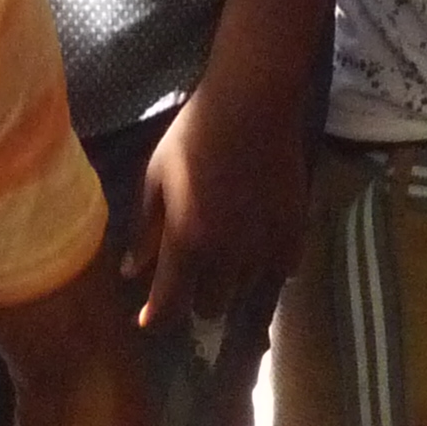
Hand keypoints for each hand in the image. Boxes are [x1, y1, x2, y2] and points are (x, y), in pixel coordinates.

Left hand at [123, 85, 309, 330]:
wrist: (252, 105)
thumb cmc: (193, 136)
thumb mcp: (156, 179)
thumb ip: (145, 231)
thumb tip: (131, 271)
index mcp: (187, 241)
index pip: (170, 305)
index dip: (157, 318)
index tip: (149, 320)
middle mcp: (228, 255)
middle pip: (210, 307)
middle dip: (196, 297)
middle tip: (192, 274)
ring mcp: (265, 247)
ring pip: (245, 293)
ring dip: (231, 283)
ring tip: (225, 256)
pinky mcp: (295, 233)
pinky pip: (282, 274)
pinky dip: (267, 270)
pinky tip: (258, 248)